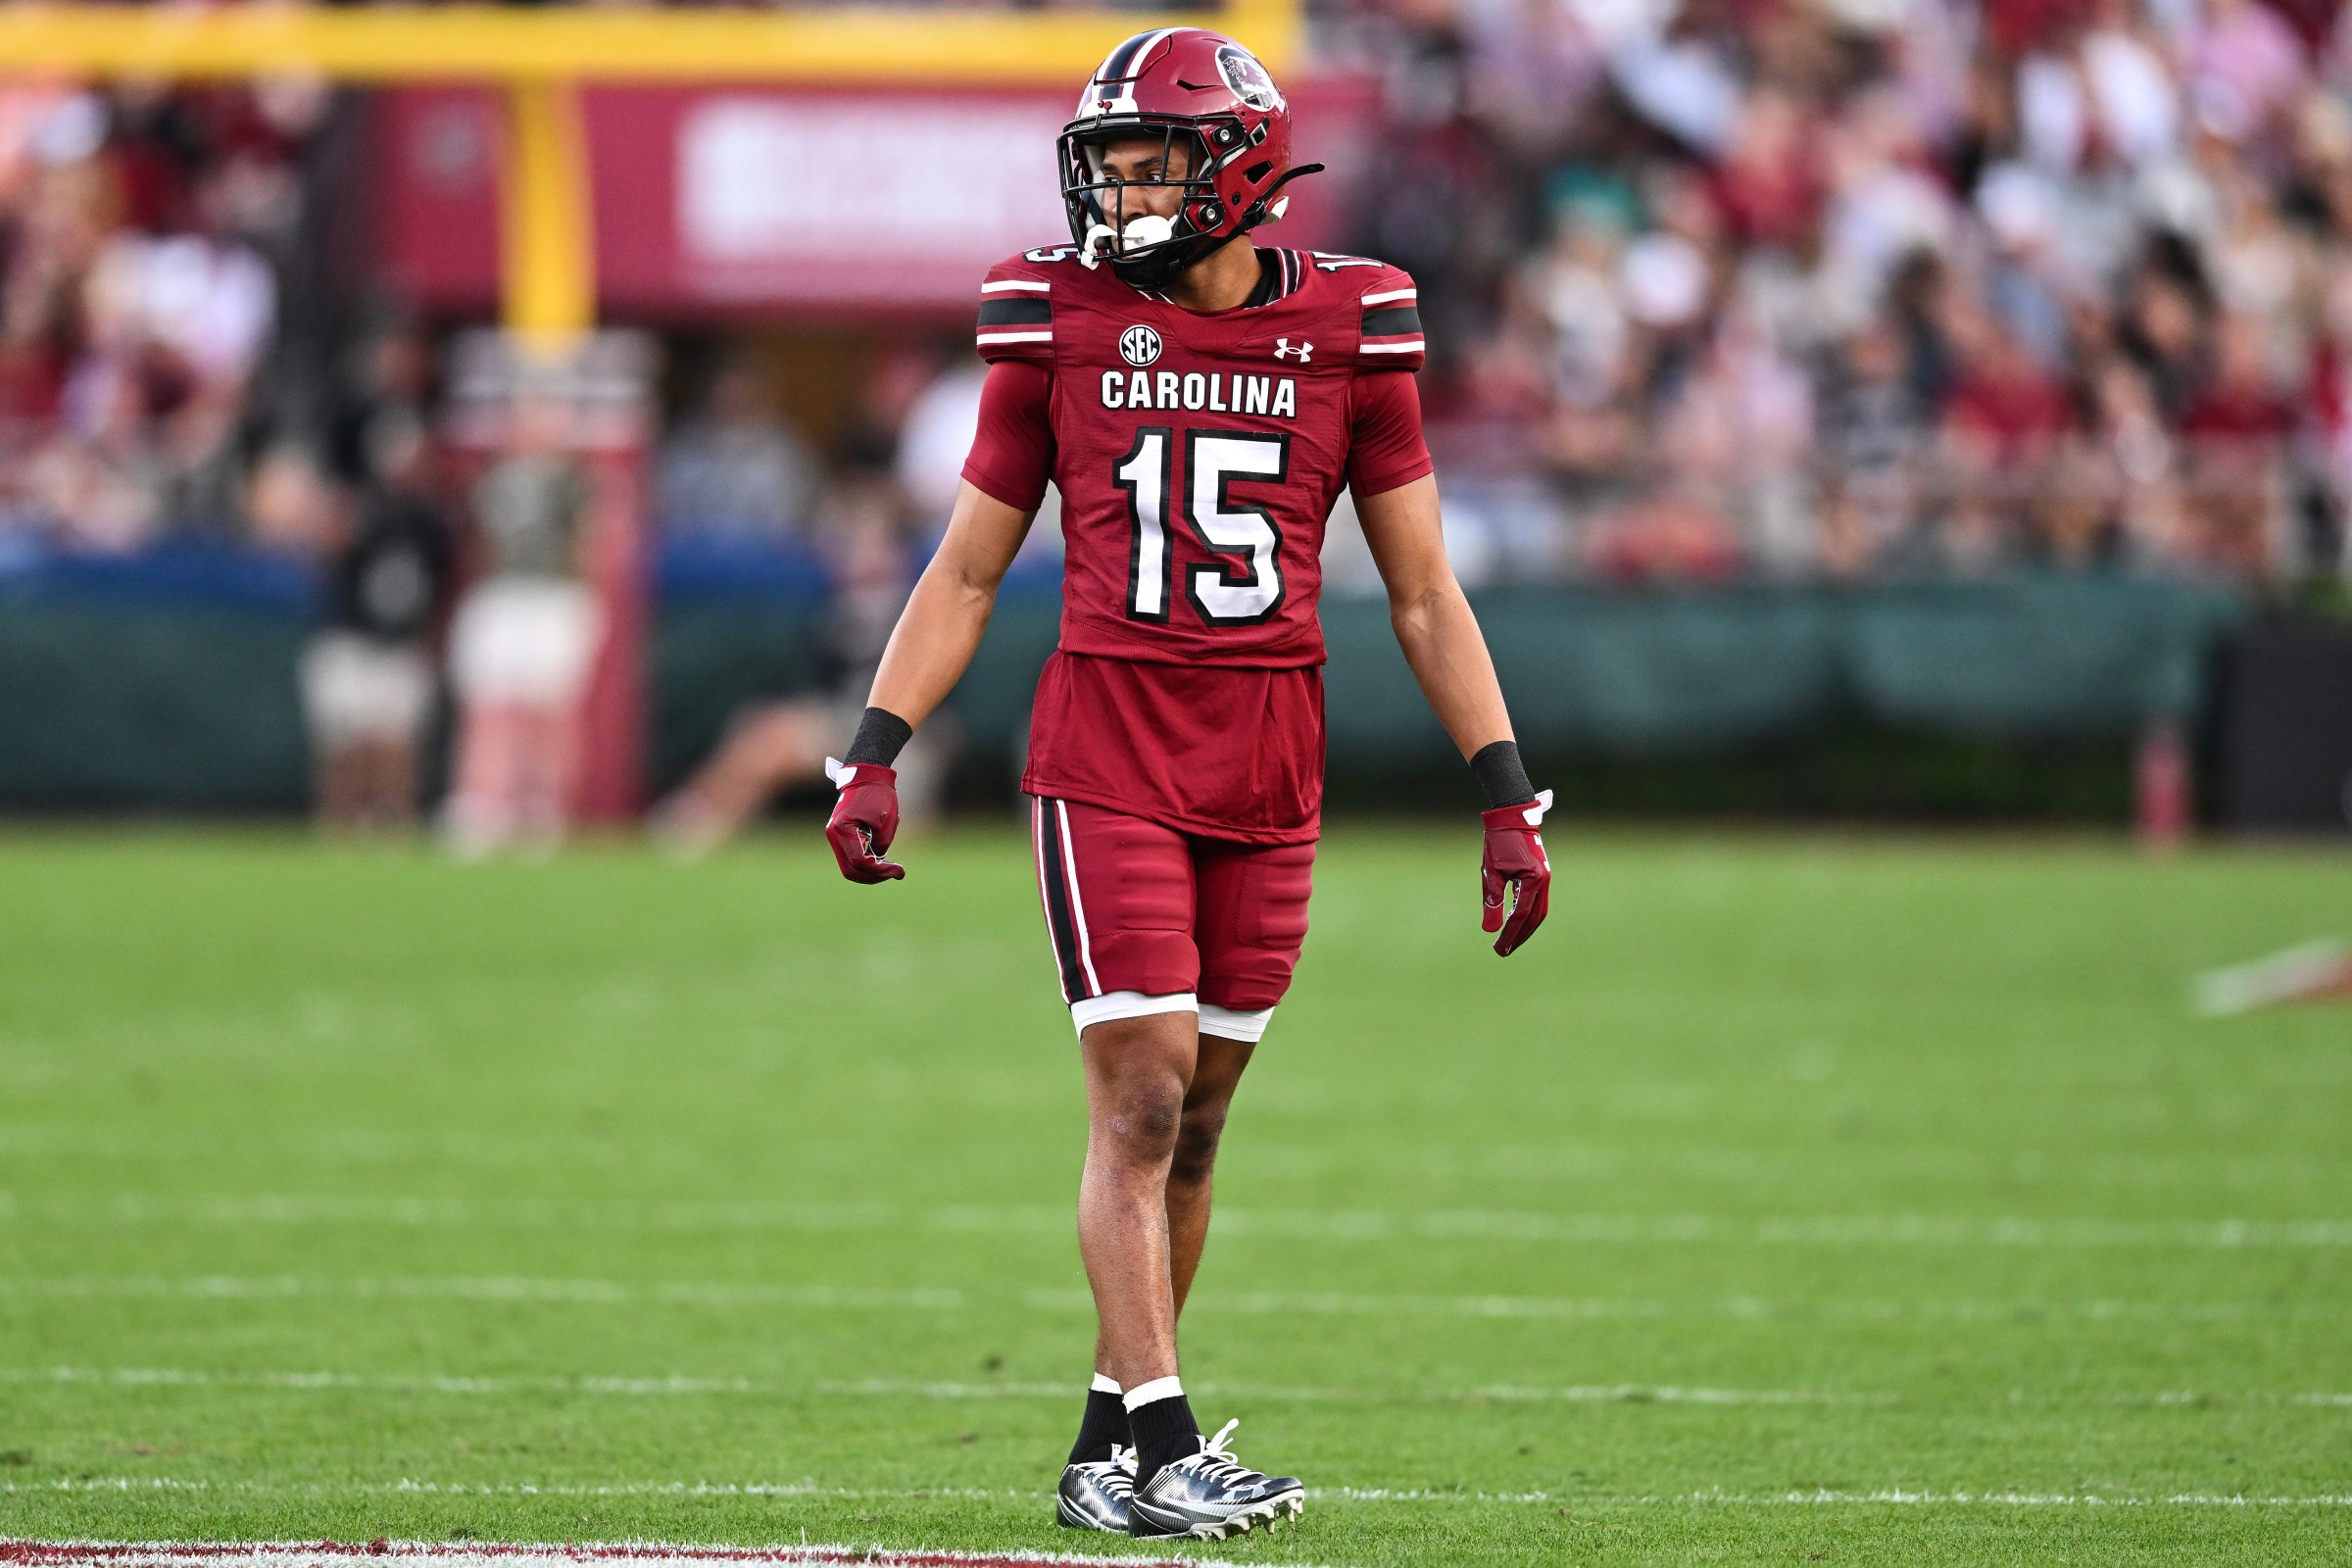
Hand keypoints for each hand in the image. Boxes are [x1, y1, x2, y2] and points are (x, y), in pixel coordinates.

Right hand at [824, 758, 904, 883]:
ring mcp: (835, 836)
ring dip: (869, 871)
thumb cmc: (878, 794)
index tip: (899, 871)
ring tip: (890, 868)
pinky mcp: (840, 836)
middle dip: (874, 876)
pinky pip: (851, 857)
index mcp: (843, 829)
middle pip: (851, 869)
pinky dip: (865, 863)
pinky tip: (882, 860)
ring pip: (850, 866)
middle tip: (895, 873)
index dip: (880, 871)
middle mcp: (834, 834)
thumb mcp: (886, 822)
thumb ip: (881, 845)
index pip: (860, 861)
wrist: (866, 776)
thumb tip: (878, 861)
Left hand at [1480, 788, 1551, 956]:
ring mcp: (1545, 879)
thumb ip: (1493, 901)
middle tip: (1503, 951)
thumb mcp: (1491, 873)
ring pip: (1539, 912)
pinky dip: (1528, 915)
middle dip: (1519, 936)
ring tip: (1510, 941)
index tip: (1498, 949)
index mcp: (1533, 880)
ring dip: (1525, 928)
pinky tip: (1515, 922)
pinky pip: (1537, 902)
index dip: (1509, 934)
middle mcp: (1544, 882)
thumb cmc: (1499, 843)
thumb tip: (1490, 930)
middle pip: (1534, 918)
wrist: (1512, 817)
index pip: (1520, 915)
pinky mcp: (1542, 877)